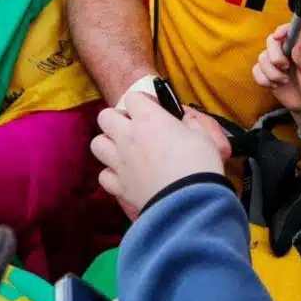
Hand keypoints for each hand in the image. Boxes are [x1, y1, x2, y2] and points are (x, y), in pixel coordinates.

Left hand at [92, 94, 225, 220]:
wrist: (189, 203)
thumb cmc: (199, 164)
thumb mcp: (203, 136)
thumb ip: (190, 123)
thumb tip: (185, 120)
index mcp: (149, 119)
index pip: (133, 97)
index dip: (143, 101)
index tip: (156, 110)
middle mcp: (128, 137)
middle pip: (105, 116)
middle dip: (117, 118)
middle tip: (135, 127)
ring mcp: (120, 162)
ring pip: (97, 144)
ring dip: (109, 144)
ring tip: (125, 150)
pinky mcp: (119, 187)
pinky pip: (104, 175)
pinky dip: (112, 174)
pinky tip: (126, 174)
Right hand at [253, 25, 300, 112]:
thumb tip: (296, 42)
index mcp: (300, 45)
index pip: (288, 30)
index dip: (282, 30)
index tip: (278, 37)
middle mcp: (285, 50)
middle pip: (271, 41)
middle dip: (275, 57)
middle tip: (286, 67)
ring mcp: (274, 61)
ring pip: (262, 58)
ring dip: (272, 73)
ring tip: (285, 80)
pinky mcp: (266, 73)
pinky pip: (256, 71)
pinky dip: (264, 80)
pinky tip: (276, 85)